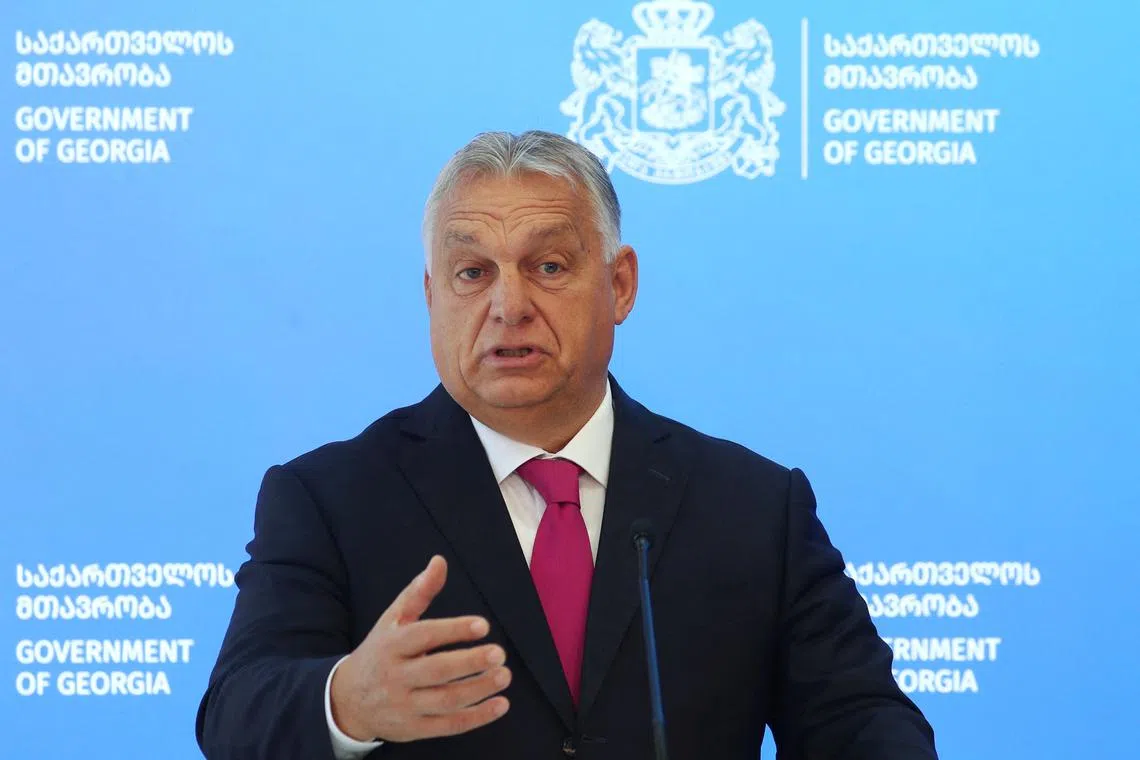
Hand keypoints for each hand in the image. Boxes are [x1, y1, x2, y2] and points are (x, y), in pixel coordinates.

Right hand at [329, 555, 510, 741]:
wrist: (347, 700)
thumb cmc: (380, 652)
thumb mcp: (392, 620)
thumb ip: (418, 592)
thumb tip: (440, 561)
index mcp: (391, 645)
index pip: (423, 636)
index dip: (453, 630)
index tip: (483, 625)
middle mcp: (395, 676)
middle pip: (436, 671)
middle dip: (470, 663)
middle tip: (499, 653)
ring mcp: (404, 706)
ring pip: (445, 700)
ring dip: (479, 690)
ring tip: (504, 675)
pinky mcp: (413, 729)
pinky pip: (448, 726)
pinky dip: (477, 717)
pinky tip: (500, 704)